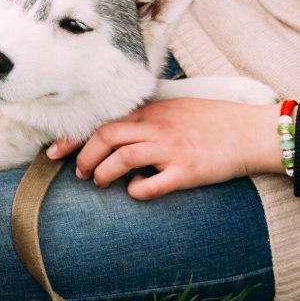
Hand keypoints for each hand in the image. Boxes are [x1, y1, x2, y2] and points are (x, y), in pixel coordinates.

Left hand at [46, 98, 282, 199]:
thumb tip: (112, 133)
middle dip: (84, 157)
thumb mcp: (171, 109)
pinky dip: (138, 190)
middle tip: (80, 174)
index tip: (52, 154)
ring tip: (100, 182)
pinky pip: (154, 183)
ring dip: (104, 173)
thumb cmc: (208, 121)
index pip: (101, 123)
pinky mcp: (187, 171)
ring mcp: (171, 149)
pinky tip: (135, 191)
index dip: (72, 140)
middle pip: (106, 137)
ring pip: (123, 158)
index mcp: (149, 113)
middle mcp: (156, 128)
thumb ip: (142, 118)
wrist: (247, 132)